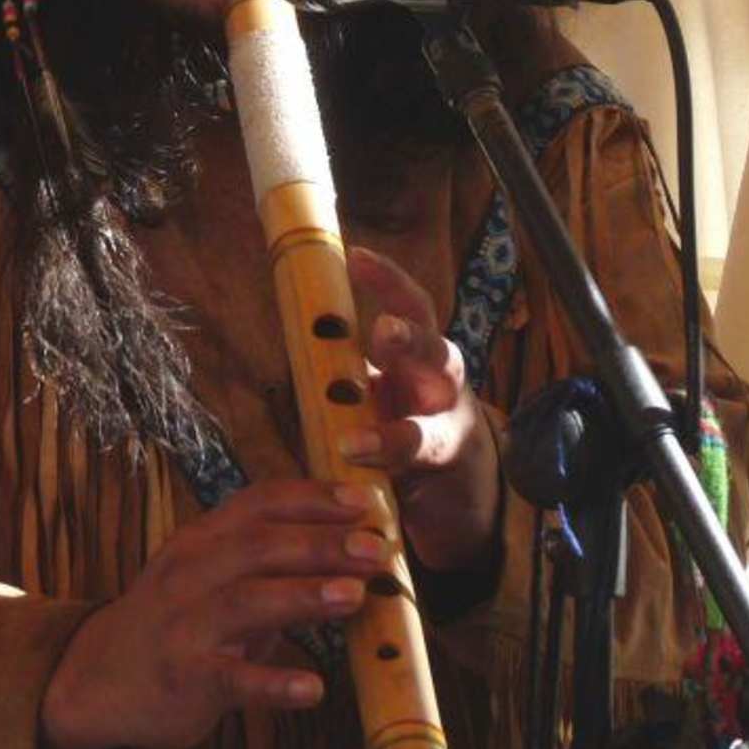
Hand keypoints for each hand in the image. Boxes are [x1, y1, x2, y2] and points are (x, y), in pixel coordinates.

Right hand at [39, 478, 386, 748]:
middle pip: (258, 545)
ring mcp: (185, 624)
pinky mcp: (185, 677)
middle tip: (376, 548)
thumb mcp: (207, 575)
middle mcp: (190, 572)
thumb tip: (347, 549)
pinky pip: (232, 679)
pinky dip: (273, 683)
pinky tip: (313, 688)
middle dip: (320, 543)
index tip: (363, 500)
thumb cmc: (173, 621)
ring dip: (302, 594)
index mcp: (201, 540)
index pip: (258, 503)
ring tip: (353, 595)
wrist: (98, 676)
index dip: (312, 497)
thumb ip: (266, 563)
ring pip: (246, 600)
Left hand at [345, 246, 502, 573]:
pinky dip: (387, 470)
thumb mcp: (379, 387)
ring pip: (433, 426)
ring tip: (356, 441)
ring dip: (396, 434)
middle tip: (384, 331)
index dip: (389, 281)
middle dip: (411, 340)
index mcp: (418, 355)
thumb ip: (346, 365)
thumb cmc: (406, 423)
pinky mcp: (444, 474)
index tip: (356, 256)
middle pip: (436, 351)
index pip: (412, 308)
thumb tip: (292, 325)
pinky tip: (356, 468)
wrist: (456, 491)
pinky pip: (419, 470)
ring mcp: (448, 430)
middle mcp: (440, 385)